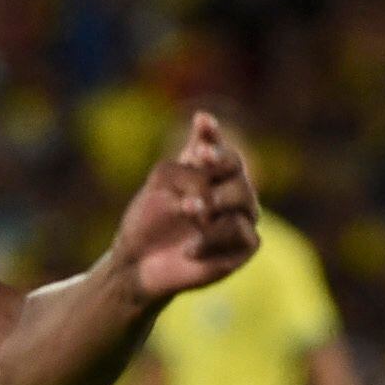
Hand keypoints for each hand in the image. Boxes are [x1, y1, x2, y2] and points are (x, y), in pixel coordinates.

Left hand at [112, 111, 259, 300]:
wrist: (139, 262)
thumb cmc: (149, 221)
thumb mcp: (160, 186)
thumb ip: (185, 166)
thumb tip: (205, 153)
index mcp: (212, 171)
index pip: (218, 146)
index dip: (212, 134)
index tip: (200, 121)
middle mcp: (232, 190)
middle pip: (236, 168)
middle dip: (218, 161)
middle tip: (199, 158)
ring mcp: (242, 216)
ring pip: (243, 198)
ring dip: (214, 200)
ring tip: (189, 208)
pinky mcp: (245, 245)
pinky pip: (238, 232)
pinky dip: (211, 238)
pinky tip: (188, 249)